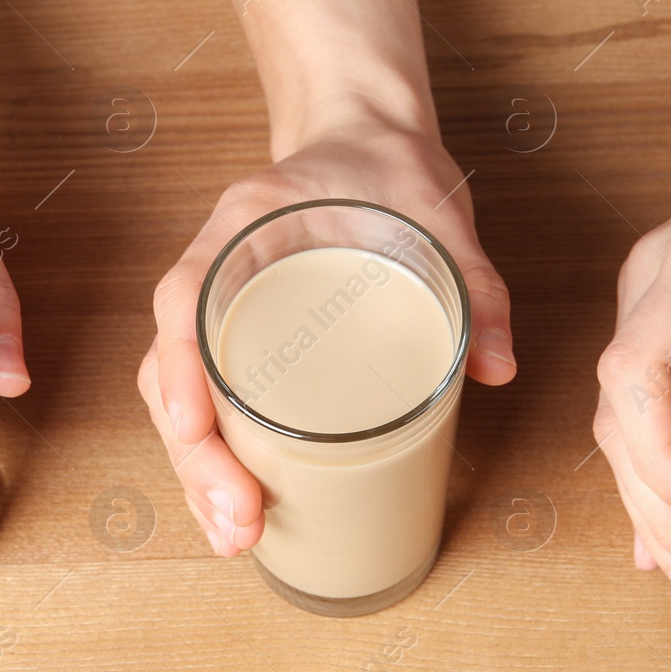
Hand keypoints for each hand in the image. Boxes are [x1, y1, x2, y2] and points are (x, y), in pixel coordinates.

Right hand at [138, 112, 516, 556]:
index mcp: (244, 228)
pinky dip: (216, 456)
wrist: (366, 134)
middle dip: (196, 460)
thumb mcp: (438, 213)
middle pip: (171, 372)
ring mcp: (222, 306)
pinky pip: (208, 398)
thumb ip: (473, 282)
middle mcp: (216, 269)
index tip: (203, 439)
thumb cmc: (388, 166)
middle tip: (239, 526)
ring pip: (181, 397)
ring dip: (198, 473)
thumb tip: (499, 367)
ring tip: (235, 537)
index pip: (184, 303)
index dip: (182, 377)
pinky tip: (240, 508)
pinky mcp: (243, 335)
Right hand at [593, 97, 670, 606]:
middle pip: (616, 414)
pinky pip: (631, 401)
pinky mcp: (659, 313)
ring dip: (646, 510)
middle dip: (658, 513)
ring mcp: (647, 295)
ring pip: (615, 419)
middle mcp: (655, 279)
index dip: (659, 456)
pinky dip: (645, 474)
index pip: (634, 370)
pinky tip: (656, 536)